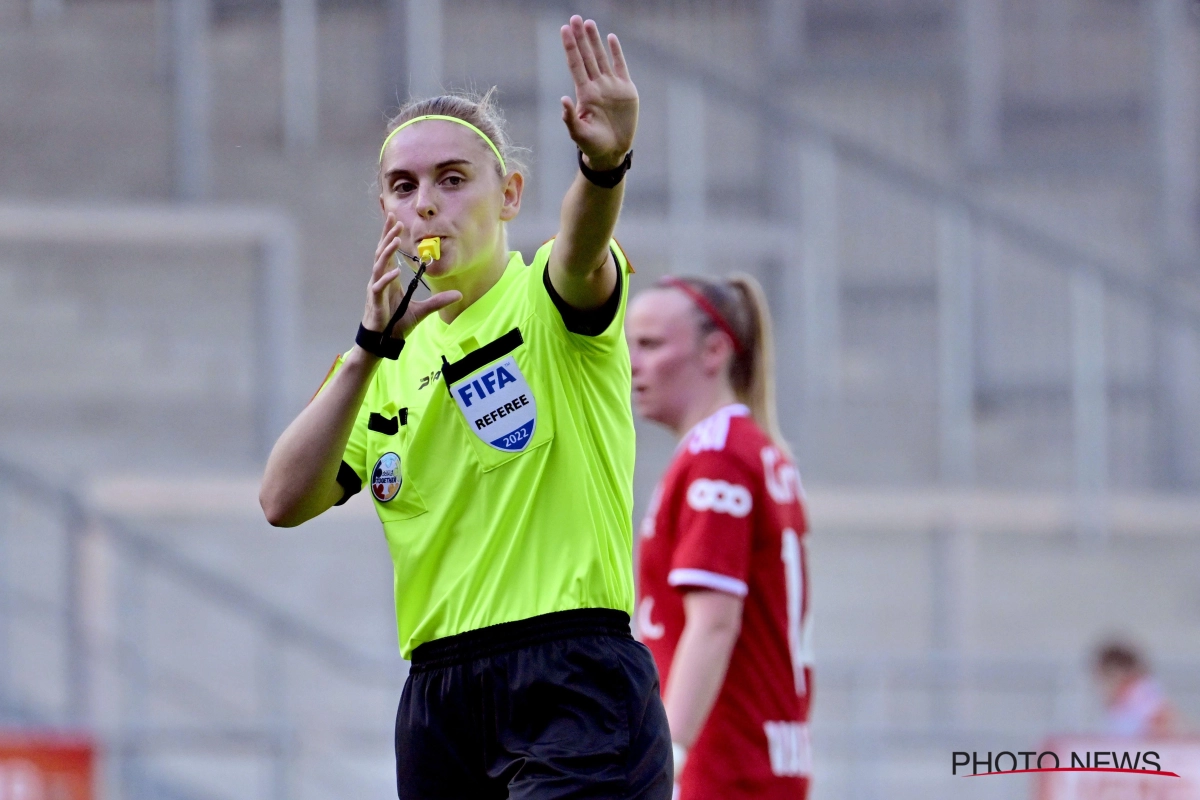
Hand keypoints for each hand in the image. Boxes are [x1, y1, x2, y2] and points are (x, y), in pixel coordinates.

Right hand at [362, 214, 459, 343]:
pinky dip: (387, 278)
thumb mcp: (422, 310)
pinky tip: (395, 270)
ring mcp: (376, 288)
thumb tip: (459, 295)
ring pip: (379, 265)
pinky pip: (380, 286)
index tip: (396, 220)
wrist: (383, 340)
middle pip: (381, 252)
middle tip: (395, 220)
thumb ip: (438, 301)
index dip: (390, 236)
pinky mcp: (375, 300)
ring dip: (387, 251)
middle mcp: (380, 279)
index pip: (388, 252)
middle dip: (388, 235)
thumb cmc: (397, 323)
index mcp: (389, 278)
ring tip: (397, 239)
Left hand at [560, 16, 637, 170]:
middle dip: (581, 37)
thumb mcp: (579, 134)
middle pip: (587, 56)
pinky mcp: (626, 90)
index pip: (575, 65)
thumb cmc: (593, 145)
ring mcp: (611, 86)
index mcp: (584, 94)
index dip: (570, 47)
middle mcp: (596, 86)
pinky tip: (610, 38)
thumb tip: (563, 100)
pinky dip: (616, 52)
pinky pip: (620, 67)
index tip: (564, 30)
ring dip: (595, 40)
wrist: (613, 152)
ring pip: (601, 58)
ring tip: (588, 22)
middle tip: (575, 18)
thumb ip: (570, 118)